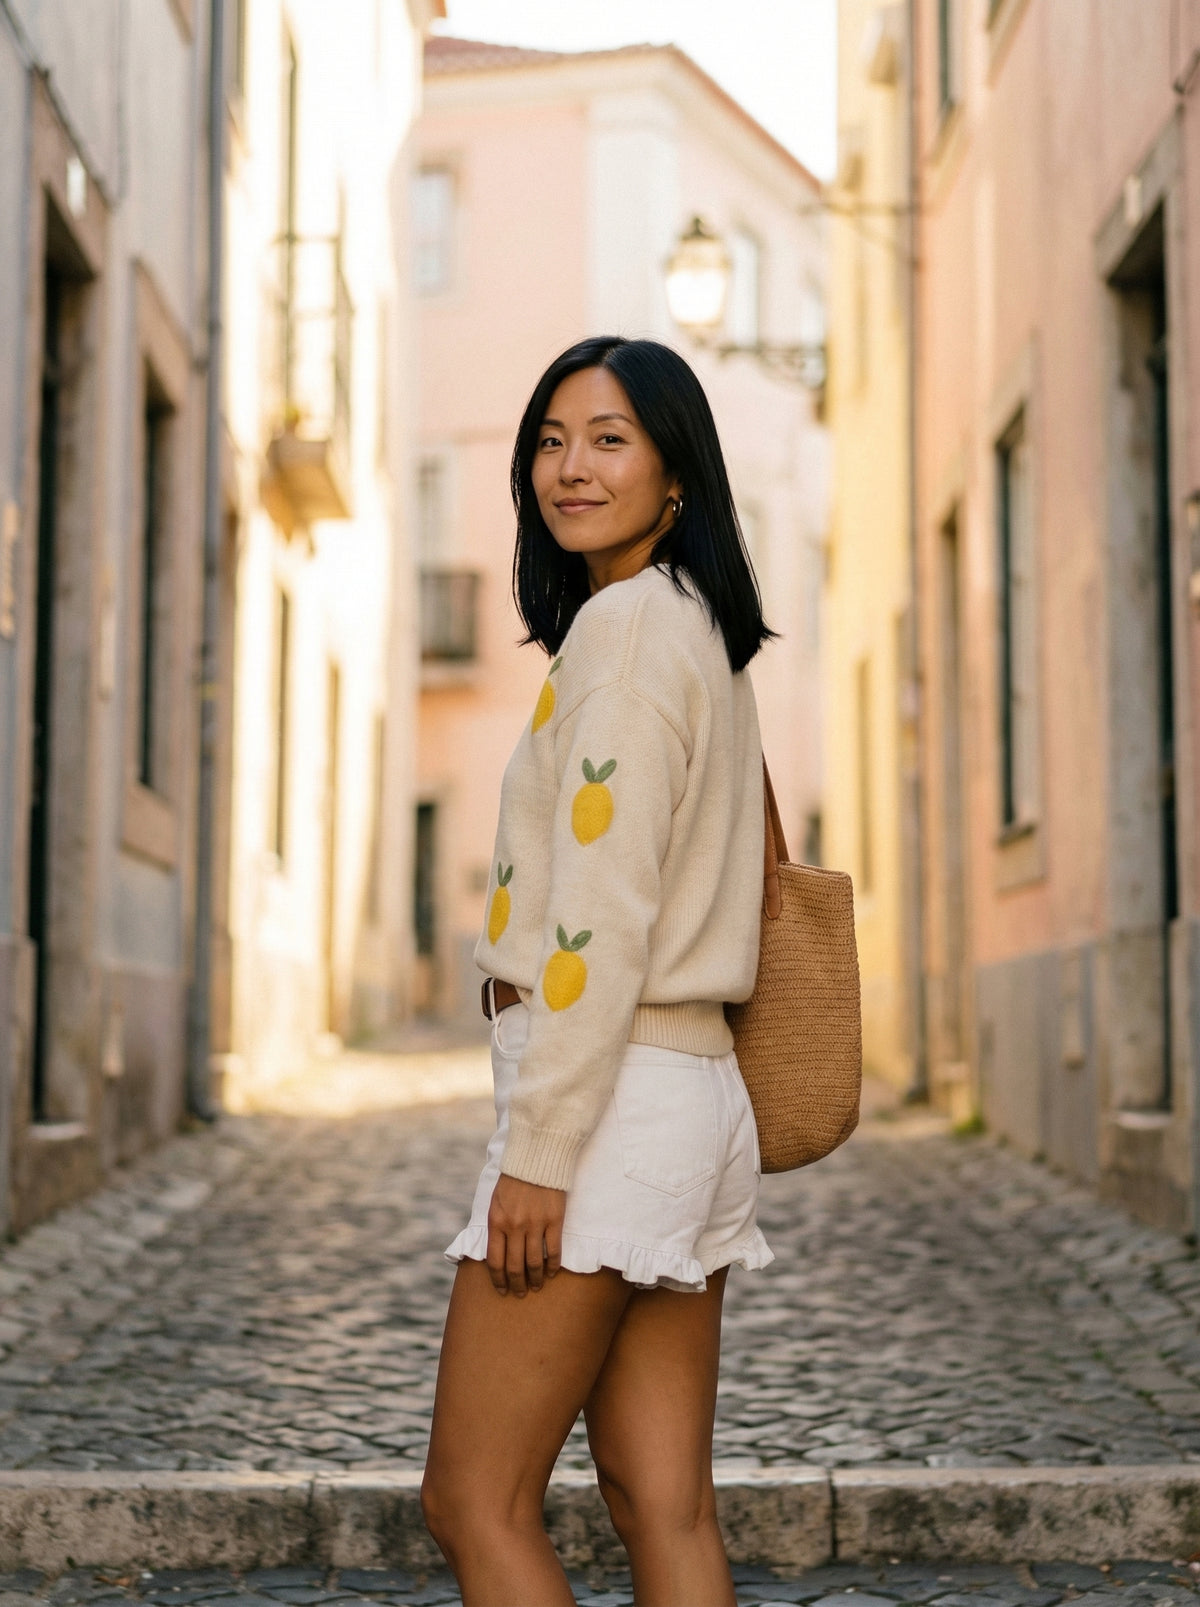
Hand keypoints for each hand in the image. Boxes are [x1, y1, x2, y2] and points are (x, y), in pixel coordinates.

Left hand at [486, 1173, 565, 1296]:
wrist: (536, 1157)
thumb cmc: (513, 1179)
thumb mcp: (495, 1201)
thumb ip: (496, 1226)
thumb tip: (496, 1252)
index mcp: (496, 1222)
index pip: (495, 1261)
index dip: (498, 1280)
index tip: (502, 1290)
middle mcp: (514, 1226)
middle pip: (515, 1267)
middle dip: (516, 1285)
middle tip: (520, 1294)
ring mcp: (535, 1224)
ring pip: (534, 1262)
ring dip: (536, 1279)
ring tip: (537, 1286)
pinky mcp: (554, 1220)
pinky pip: (554, 1250)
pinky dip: (554, 1265)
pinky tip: (553, 1272)